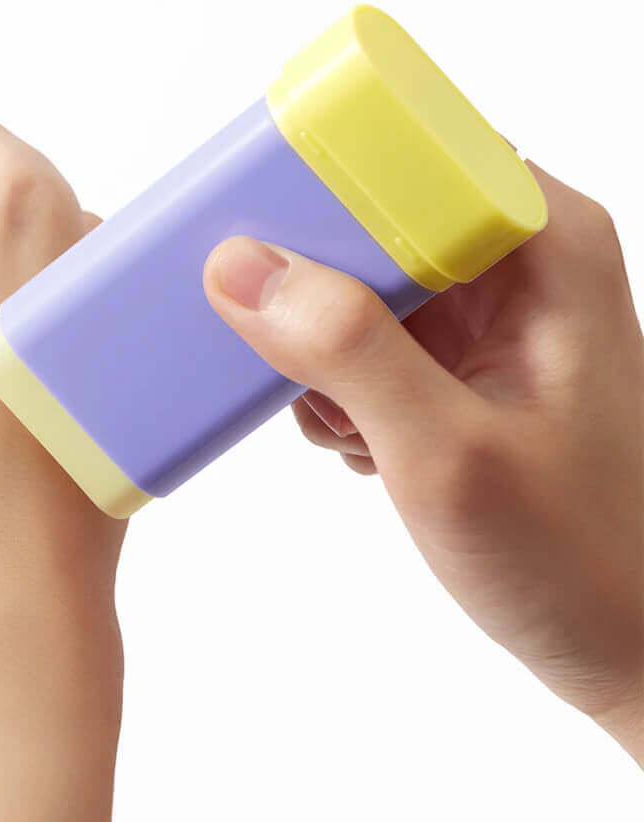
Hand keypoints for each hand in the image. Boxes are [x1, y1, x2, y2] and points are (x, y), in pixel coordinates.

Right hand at [204, 163, 643, 763]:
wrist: (619, 635)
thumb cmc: (577, 556)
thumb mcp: (446, 453)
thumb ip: (346, 350)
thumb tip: (243, 268)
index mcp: (544, 247)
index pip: (410, 158)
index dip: (322, 193)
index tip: (261, 253)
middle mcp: (516, 266)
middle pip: (371, 223)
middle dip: (315, 301)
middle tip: (310, 374)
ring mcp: (485, 317)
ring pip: (355, 290)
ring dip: (324, 359)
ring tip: (356, 428)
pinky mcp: (458, 364)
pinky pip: (366, 342)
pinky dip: (343, 392)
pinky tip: (369, 443)